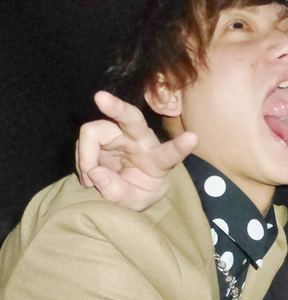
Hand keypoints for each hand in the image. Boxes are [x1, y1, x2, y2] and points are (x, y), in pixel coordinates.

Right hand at [76, 91, 197, 210]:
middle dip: (116, 107)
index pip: (171, 153)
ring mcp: (119, 135)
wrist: (130, 185)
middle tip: (100, 98)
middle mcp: (140, 140)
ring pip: (96, 130)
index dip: (180, 146)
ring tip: (90, 180)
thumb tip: (95, 173)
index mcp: (159, 159)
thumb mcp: (136, 201)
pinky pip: (85, 142)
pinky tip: (89, 176)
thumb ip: (118, 192)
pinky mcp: (102, 136)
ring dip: (86, 156)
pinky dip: (82, 161)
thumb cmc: (141, 189)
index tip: (193, 138)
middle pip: (131, 118)